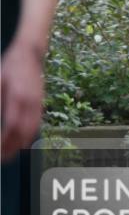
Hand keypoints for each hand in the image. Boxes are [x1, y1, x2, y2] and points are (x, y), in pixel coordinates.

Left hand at [0, 39, 45, 161]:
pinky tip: (21, 141)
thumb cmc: (10, 66)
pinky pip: (36, 124)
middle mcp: (30, 103)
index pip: (10, 126)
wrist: (30, 54)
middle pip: (22, 133)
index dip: (4, 142)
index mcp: (17, 97)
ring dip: (20, 144)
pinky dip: (28, 135)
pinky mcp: (40, 103)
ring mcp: (37, 103)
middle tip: (2, 159)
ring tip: (10, 154)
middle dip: (12, 148)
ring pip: (31, 130)